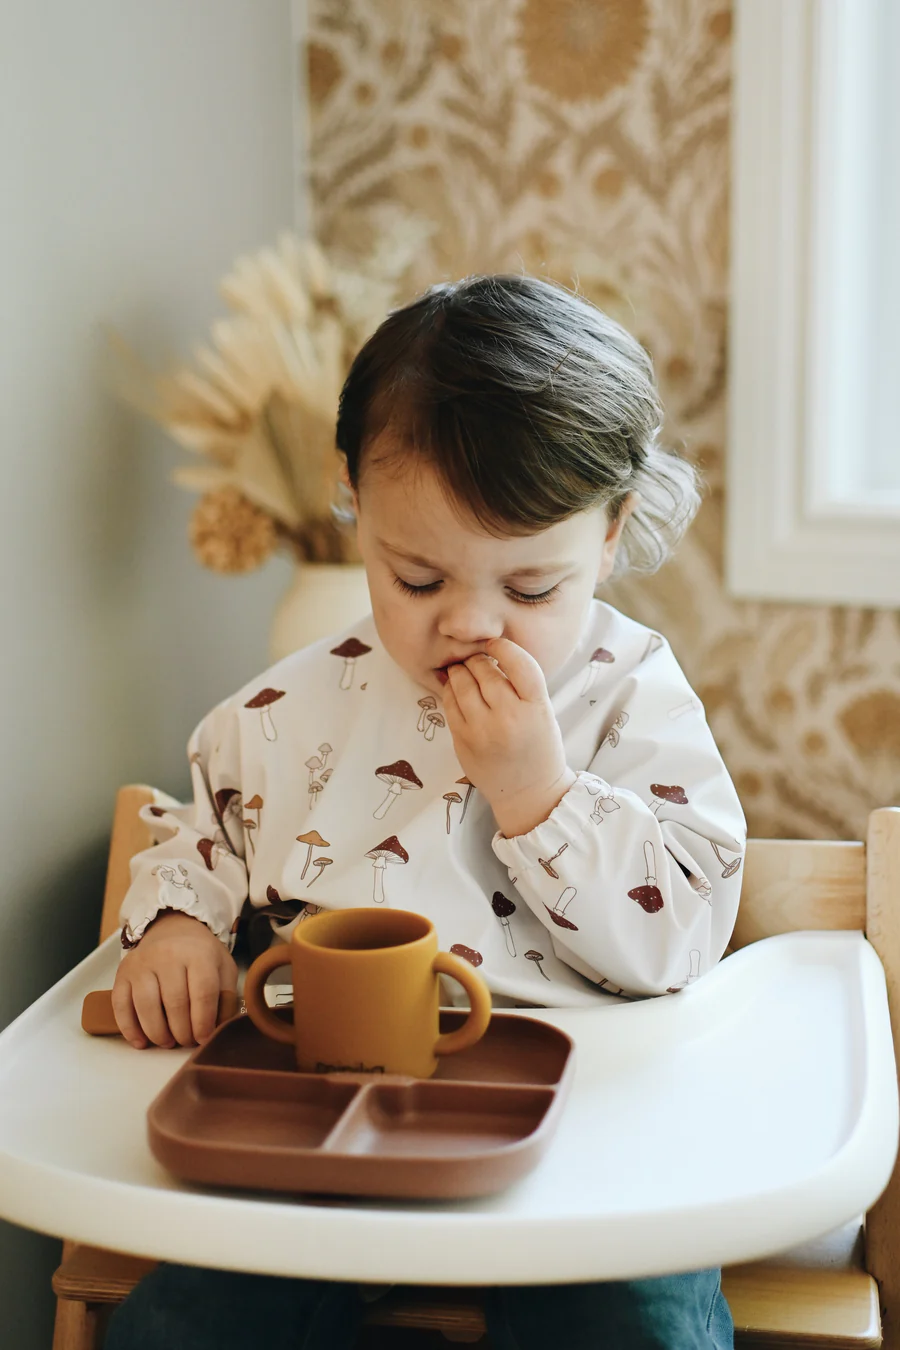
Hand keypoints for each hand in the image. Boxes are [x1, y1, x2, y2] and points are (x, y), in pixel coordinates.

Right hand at [112, 910, 236, 1049]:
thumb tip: (218, 1030)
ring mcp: (142, 963)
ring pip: (146, 1007)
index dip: (204, 1023)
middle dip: (182, 1032)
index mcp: (199, 954)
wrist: (173, 928)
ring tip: (168, 1042)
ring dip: (158, 1034)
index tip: (204, 1039)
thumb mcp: (223, 968)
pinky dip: (130, 1029)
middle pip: (174, 1003)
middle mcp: (168, 955)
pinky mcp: (123, 973)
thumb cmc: (201, 954)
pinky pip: (121, 1006)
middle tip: (187, 1041)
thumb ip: (226, 998)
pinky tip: (141, 1042)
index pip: (203, 993)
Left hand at [441, 638, 575, 837]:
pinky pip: (449, 704)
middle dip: (478, 659)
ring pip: (462, 684)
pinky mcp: (463, 740)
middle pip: (485, 671)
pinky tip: (455, 687)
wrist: (529, 792)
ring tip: (464, 670)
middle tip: (477, 659)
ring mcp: (482, 731)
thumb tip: (490, 654)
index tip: (496, 644)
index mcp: (536, 707)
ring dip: (460, 671)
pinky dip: (450, 690)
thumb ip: (522, 685)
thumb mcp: (543, 712)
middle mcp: (509, 717)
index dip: (504, 647)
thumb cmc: (539, 749)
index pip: (519, 663)